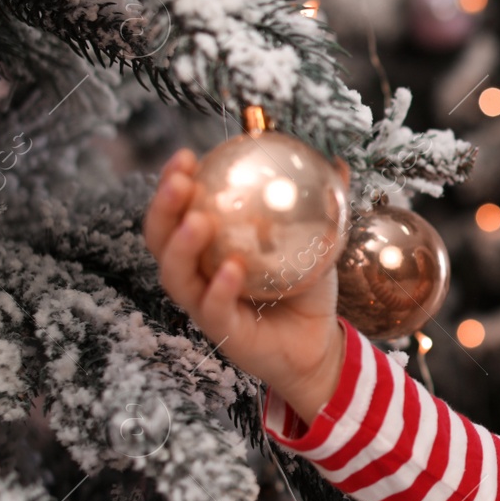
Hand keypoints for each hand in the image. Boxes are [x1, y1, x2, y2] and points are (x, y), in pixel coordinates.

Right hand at [144, 147, 347, 423]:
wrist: (318, 345)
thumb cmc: (306, 289)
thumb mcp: (316, 243)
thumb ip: (320, 208)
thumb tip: (337, 165)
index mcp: (210, 248)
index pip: (180, 211)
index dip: (173, 184)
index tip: (185, 156)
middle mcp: (198, 275)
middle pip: (162, 240)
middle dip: (164, 207)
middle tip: (180, 180)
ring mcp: (205, 305)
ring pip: (176, 276)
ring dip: (182, 246)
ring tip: (197, 221)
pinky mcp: (223, 333)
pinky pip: (214, 309)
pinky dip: (220, 288)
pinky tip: (230, 269)